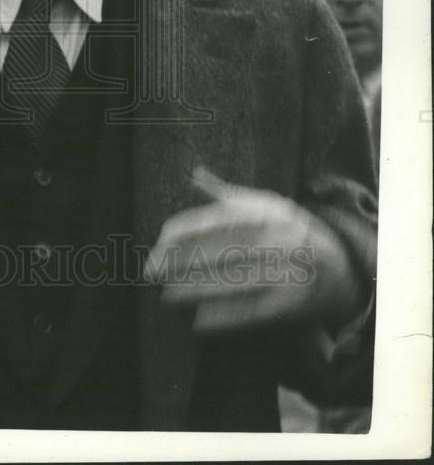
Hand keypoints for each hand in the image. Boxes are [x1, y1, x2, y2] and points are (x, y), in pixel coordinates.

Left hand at [144, 167, 363, 333]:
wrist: (342, 266)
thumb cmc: (289, 231)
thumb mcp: (266, 204)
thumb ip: (227, 194)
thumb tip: (194, 174)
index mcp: (267, 211)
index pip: (217, 219)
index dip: (186, 231)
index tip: (159, 242)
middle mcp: (278, 239)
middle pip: (222, 250)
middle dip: (183, 262)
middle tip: (152, 271)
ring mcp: (287, 271)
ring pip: (234, 281)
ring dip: (197, 290)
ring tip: (167, 296)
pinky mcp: (293, 302)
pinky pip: (253, 311)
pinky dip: (224, 317)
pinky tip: (198, 320)